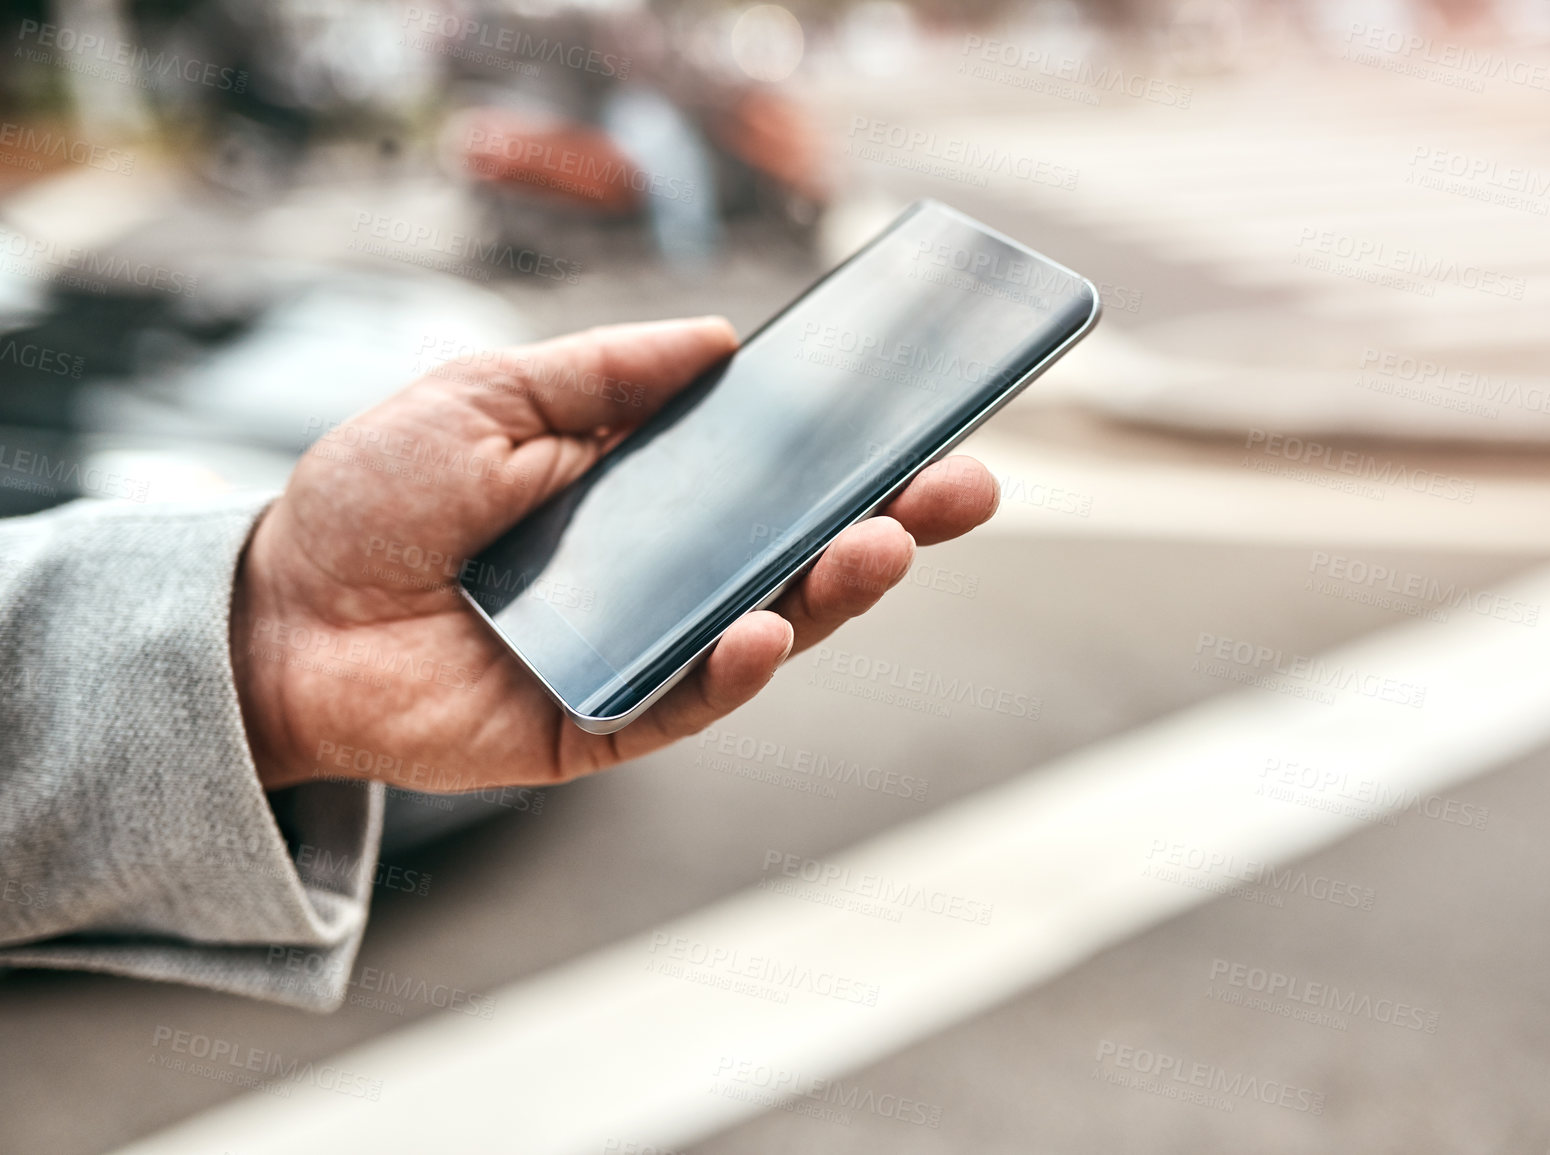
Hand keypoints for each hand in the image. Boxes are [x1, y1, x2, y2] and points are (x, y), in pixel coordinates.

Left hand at [232, 317, 999, 792]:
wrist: (277, 619)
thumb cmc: (373, 499)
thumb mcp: (483, 395)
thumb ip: (600, 371)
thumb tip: (721, 340)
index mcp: (640, 489)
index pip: (769, 471)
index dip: (848, 449)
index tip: (924, 418)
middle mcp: (659, 573)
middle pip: (795, 551)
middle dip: (887, 521)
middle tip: (964, 489)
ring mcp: (640, 651)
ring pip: (766, 630)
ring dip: (832, 590)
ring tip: (881, 545)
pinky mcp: (602, 724)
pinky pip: (685, 704)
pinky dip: (731, 672)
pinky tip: (766, 631)